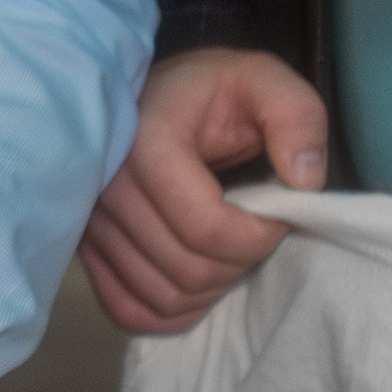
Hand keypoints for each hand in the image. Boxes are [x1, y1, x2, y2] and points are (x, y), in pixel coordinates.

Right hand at [82, 47, 326, 332]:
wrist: (147, 98)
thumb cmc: (209, 91)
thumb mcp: (264, 80)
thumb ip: (297, 117)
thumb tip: (305, 181)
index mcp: (146, 144)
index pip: (204, 226)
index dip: (257, 237)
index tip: (280, 215)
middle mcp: (105, 190)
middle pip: (186, 268)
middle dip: (240, 263)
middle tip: (257, 233)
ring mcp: (91, 225)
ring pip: (163, 295)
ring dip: (212, 288)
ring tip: (231, 252)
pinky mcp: (87, 251)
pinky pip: (128, 309)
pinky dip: (171, 312)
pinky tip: (199, 286)